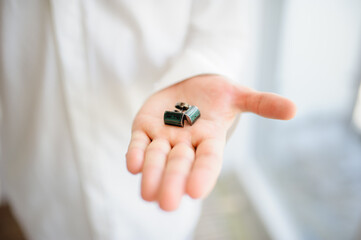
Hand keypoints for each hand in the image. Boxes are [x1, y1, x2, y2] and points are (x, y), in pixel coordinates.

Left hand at [126, 75, 295, 210]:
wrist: (189, 84)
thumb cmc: (216, 93)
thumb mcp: (239, 94)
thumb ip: (261, 103)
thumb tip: (294, 109)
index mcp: (210, 139)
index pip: (209, 161)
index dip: (203, 175)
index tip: (195, 191)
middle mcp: (186, 144)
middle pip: (180, 165)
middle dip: (173, 182)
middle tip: (167, 204)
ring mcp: (163, 137)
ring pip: (156, 158)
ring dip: (151, 174)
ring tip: (147, 193)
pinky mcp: (144, 128)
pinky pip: (138, 143)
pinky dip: (135, 153)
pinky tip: (132, 165)